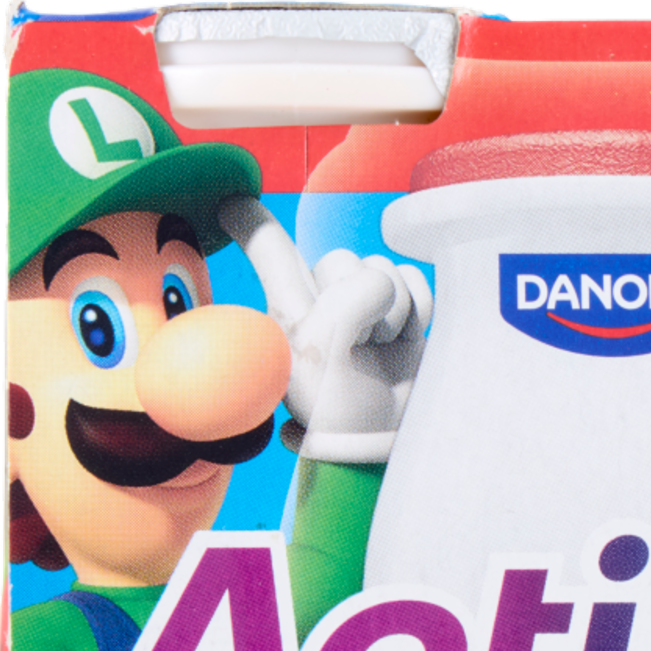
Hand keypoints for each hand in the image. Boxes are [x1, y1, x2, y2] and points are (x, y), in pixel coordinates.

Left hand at [218, 196, 431, 462]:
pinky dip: (419, 311)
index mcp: (288, 312)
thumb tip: (379, 284)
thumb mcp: (323, 348)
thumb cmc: (341, 410)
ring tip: (383, 354)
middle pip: (343, 259)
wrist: (386, 450)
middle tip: (359, 349)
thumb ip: (345, 301)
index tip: (230, 201)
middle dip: (360, 297)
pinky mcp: (403, 319)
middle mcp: (322, 306)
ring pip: (383, 269)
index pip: (270, 250)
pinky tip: (408, 344)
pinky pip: (415, 280)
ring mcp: (364, 312)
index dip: (250, 222)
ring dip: (393, 312)